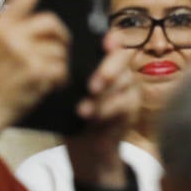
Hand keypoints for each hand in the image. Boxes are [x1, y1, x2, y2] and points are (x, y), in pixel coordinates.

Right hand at [0, 0, 70, 126]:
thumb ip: (12, 30)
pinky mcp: (35, 70)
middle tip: (60, 49)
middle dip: (61, 36)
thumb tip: (42, 21)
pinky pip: (60, 67)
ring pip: (59, 48)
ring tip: (48, 74)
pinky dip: (59, 78)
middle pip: (51, 22)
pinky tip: (48, 84)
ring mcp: (23, 52)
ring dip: (59, 62)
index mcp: (0, 25)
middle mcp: (10, 34)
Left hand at [66, 34, 139, 185]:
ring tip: (83, 109)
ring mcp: (129, 89)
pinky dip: (106, 111)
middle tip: (91, 85)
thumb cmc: (72, 115)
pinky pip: (124, 105)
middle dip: (108, 69)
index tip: (105, 43)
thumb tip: (57, 60)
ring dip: (103, 96)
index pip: (114, 42)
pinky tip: (91, 117)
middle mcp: (120, 71)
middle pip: (123, 58)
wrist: (86, 151)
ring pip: (124, 82)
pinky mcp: (132, 109)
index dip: (112, 39)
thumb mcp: (68, 94)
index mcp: (103, 61)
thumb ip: (70, 76)